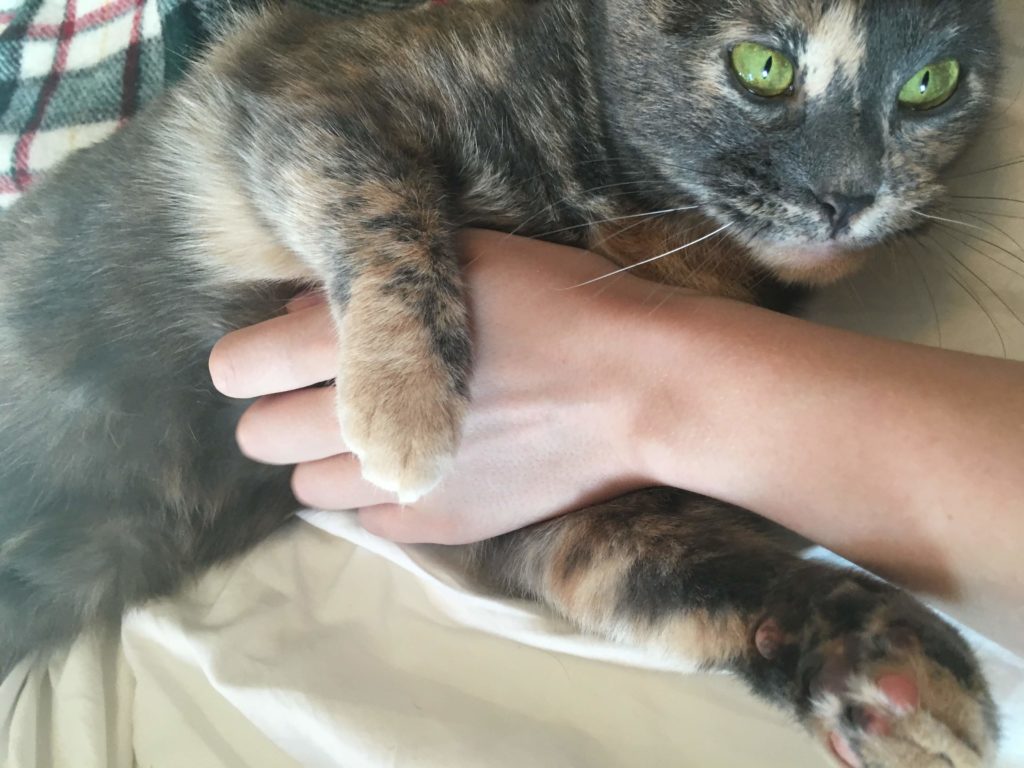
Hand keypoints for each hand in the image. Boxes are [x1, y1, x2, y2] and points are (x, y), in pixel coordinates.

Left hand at [210, 230, 673, 543]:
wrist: (639, 385)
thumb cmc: (558, 302)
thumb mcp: (463, 260)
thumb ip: (373, 285)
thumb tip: (302, 308)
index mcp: (359, 341)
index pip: (244, 366)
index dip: (244, 363)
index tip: (266, 360)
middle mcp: (362, 417)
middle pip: (259, 436)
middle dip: (275, 415)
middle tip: (318, 399)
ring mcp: (400, 478)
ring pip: (308, 486)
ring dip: (326, 460)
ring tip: (373, 436)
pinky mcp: (440, 521)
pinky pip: (370, 523)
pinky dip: (382, 496)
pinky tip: (422, 466)